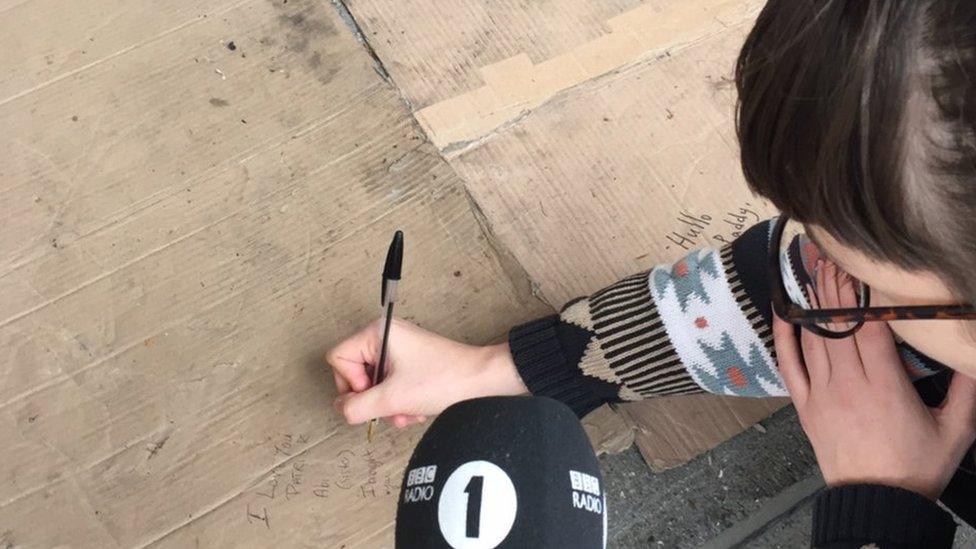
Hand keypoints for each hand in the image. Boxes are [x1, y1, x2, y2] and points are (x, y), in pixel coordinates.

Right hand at [326, 318, 527, 427]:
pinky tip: (415, 411)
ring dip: (387, 405)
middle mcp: (385, 335)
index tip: (374, 393)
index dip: (350, 383)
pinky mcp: (410, 362)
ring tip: (407, 413)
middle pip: (354, 373)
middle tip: (390, 408)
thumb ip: (357, 407)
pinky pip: (390, 384)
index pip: (338, 358)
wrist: (482, 381)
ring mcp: (399, 349)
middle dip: (372, 399)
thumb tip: (340, 409)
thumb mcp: (392, 399)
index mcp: (378, 332)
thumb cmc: (443, 380)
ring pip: (373, 383)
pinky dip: (399, 402)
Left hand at [773, 261, 975, 499]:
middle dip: (836, 289)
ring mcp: (822, 394)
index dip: (863, 297)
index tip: (861, 268)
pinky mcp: (805, 406)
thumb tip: (973, 354)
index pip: (869, 330)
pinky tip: (783, 312)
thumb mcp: (955, 429)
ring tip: (816, 271)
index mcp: (886, 387)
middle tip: (833, 256)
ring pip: (814, 339)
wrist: (877, 502)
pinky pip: (789, 365)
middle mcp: (849, 385)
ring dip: (814, 304)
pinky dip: (784, 336)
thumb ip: (967, 388)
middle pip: (838, 327)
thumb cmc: (917, 466)